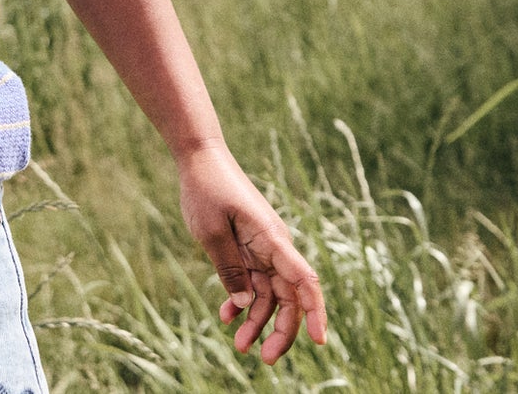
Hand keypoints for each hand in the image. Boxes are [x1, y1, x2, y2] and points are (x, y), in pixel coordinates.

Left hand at [177, 141, 326, 363]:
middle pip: (288, 297)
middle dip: (281, 331)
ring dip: (256, 321)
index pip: (303, 279)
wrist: (199, 158)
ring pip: (268, 295)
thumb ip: (229, 268)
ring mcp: (261, 249)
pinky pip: (250, 282)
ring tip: (239, 346)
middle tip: (264, 358)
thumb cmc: (206, 188)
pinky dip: (240, 301)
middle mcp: (273, 247)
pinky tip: (226, 318)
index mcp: (272, 239)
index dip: (315, 311)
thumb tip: (244, 305)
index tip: (319, 341)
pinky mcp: (246, 249)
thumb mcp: (211, 231)